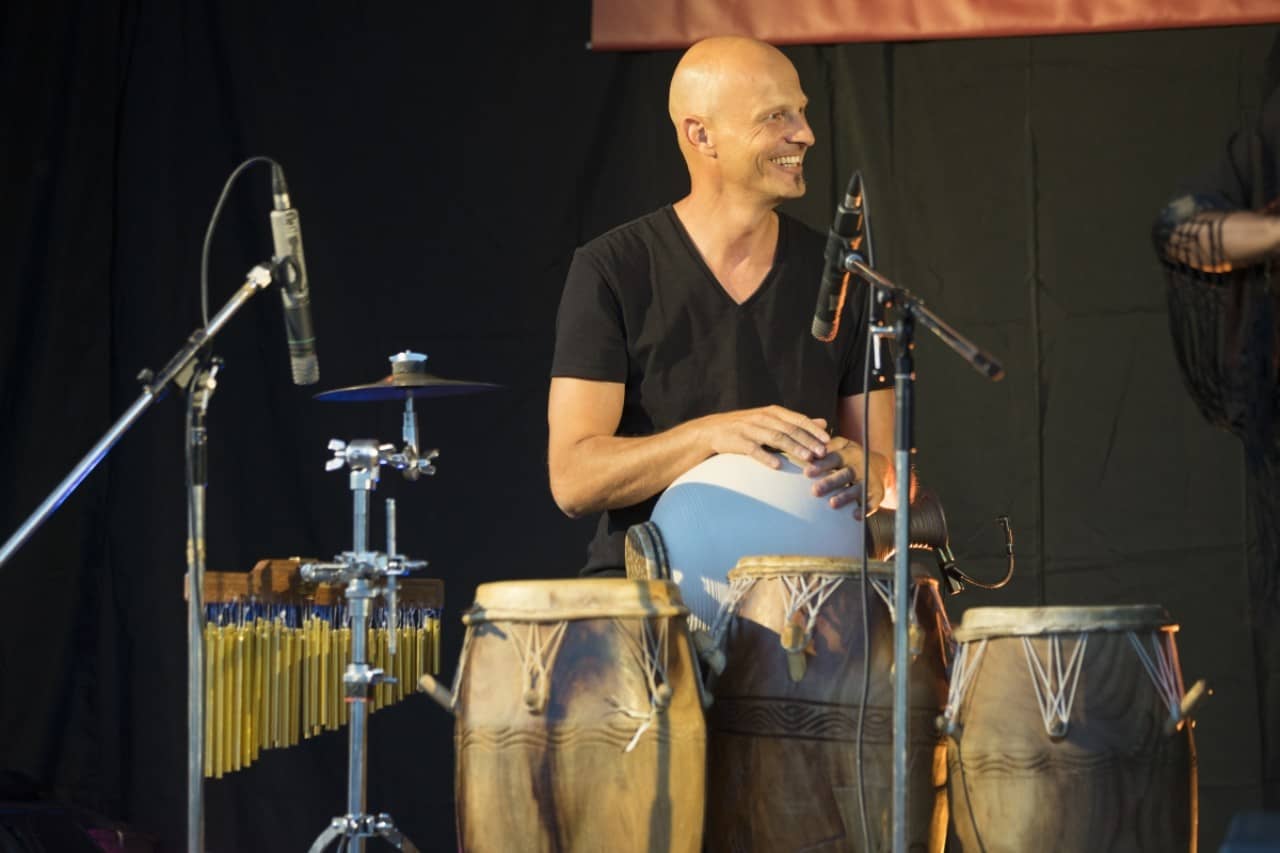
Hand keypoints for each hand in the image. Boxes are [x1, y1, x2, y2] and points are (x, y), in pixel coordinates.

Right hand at [700, 405, 830, 468]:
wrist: (714, 430)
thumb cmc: (748, 427)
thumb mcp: (772, 420)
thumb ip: (797, 422)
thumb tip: (823, 423)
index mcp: (773, 412)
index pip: (798, 420)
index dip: (813, 430)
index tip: (828, 441)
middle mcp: (763, 418)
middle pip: (789, 430)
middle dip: (808, 441)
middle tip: (822, 453)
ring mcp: (750, 429)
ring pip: (776, 438)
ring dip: (793, 448)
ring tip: (807, 459)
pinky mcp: (738, 441)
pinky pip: (754, 450)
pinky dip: (766, 457)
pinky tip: (778, 466)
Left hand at [805, 436, 888, 519]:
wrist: (880, 467)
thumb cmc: (850, 457)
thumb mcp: (842, 446)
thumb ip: (828, 448)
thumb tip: (809, 453)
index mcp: (850, 454)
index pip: (835, 458)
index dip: (822, 465)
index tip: (807, 473)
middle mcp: (860, 467)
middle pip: (846, 474)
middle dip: (831, 482)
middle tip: (815, 491)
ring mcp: (869, 481)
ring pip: (858, 489)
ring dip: (845, 497)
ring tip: (832, 503)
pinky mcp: (877, 495)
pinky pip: (872, 503)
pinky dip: (864, 509)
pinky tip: (855, 515)